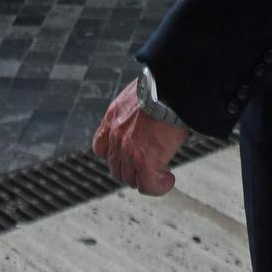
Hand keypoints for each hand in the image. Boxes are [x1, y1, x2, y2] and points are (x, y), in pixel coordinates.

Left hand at [93, 80, 189, 196]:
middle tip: (152, 167)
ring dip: (146, 179)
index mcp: (114, 116)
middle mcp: (116, 135)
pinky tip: (167, 179)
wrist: (171, 87)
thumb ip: (138, 107)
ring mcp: (128, 150)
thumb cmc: (164, 85)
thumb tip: (151, 109)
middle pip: (117, 168)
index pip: (100, 147)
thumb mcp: (141, 92)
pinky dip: (158, 186)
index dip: (114, 156)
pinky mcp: (145, 161)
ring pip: (131, 179)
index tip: (129, 156)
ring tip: (162, 174)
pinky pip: (148, 185)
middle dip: (133, 171)